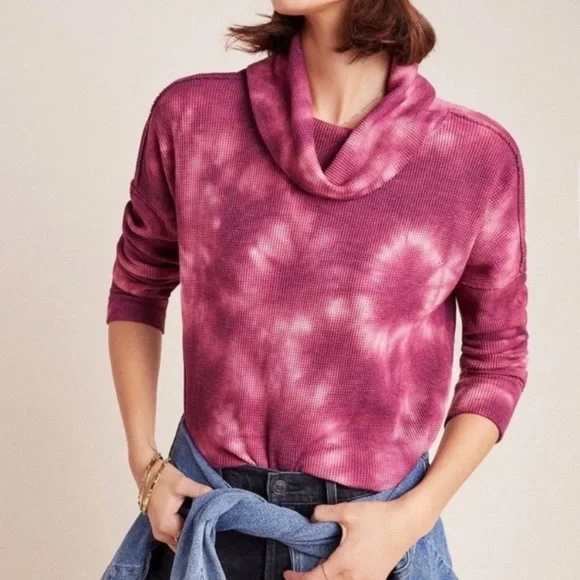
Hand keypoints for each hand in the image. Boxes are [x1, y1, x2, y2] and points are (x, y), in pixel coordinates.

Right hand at [140, 460, 212, 551]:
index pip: (188, 537)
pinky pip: (174, 535)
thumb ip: (200, 491)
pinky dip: (183, 529)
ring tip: (202, 519)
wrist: (147, 472)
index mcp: (166, 526)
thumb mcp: (183, 483)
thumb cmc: (164, 478)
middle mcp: (161, 534)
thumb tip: (216, 496)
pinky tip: (193, 519)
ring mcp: (158, 532)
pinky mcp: (159, 526)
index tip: (212, 522)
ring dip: (189, 531)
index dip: (201, 530)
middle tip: (209, 521)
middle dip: (196, 533)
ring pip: (178, 539)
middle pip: (183, 541)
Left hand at [283, 494, 434, 579]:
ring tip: (320, 566)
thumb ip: (324, 514)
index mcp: (345, 562)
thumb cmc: (377, 516)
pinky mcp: (377, 579)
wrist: (406, 522)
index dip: (298, 579)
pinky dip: (342, 579)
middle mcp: (356, 577)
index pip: (316, 578)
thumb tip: (311, 517)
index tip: (287, 574)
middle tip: (299, 573)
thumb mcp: (347, 511)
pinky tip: (339, 567)